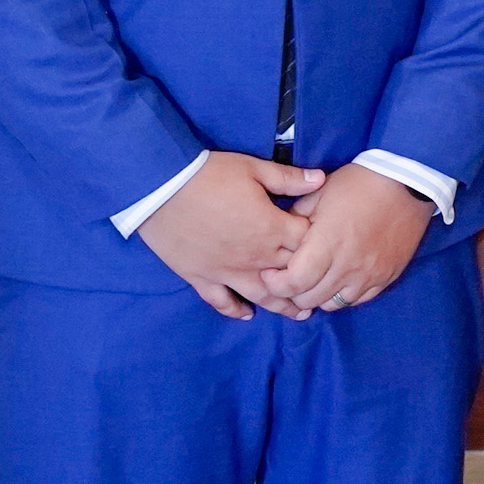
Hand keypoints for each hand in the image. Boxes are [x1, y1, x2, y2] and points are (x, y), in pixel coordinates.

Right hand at [135, 152, 323, 317]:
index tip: (322, 242)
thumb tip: (321, 179)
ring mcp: (228, 271)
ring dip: (284, 306)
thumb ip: (289, 179)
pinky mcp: (202, 277)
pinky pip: (222, 301)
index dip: (318, 243)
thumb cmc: (208, 174)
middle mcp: (255, 256)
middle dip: (309, 280)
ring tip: (300, 313)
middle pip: (292, 275)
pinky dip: (235, 310)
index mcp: (272, 229)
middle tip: (324, 288)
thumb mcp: (253, 169)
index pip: (308, 244)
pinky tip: (246, 315)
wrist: (160, 187)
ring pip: (263, 296)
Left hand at [261, 162, 433, 318]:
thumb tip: (281, 237)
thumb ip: (295, 219)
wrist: (407, 184)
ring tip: (317, 279)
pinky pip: (358, 300)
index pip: (292, 283)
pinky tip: (340, 279)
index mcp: (326, 244)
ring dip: (319, 295)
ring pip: (333, 304)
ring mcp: (369, 275)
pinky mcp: (386, 277)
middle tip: (291, 277)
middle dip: (293, 292)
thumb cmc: (359, 184)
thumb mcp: (318, 194)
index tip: (272, 272)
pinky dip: (343, 294)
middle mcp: (347, 266)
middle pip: (309, 299)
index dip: (275, 283)